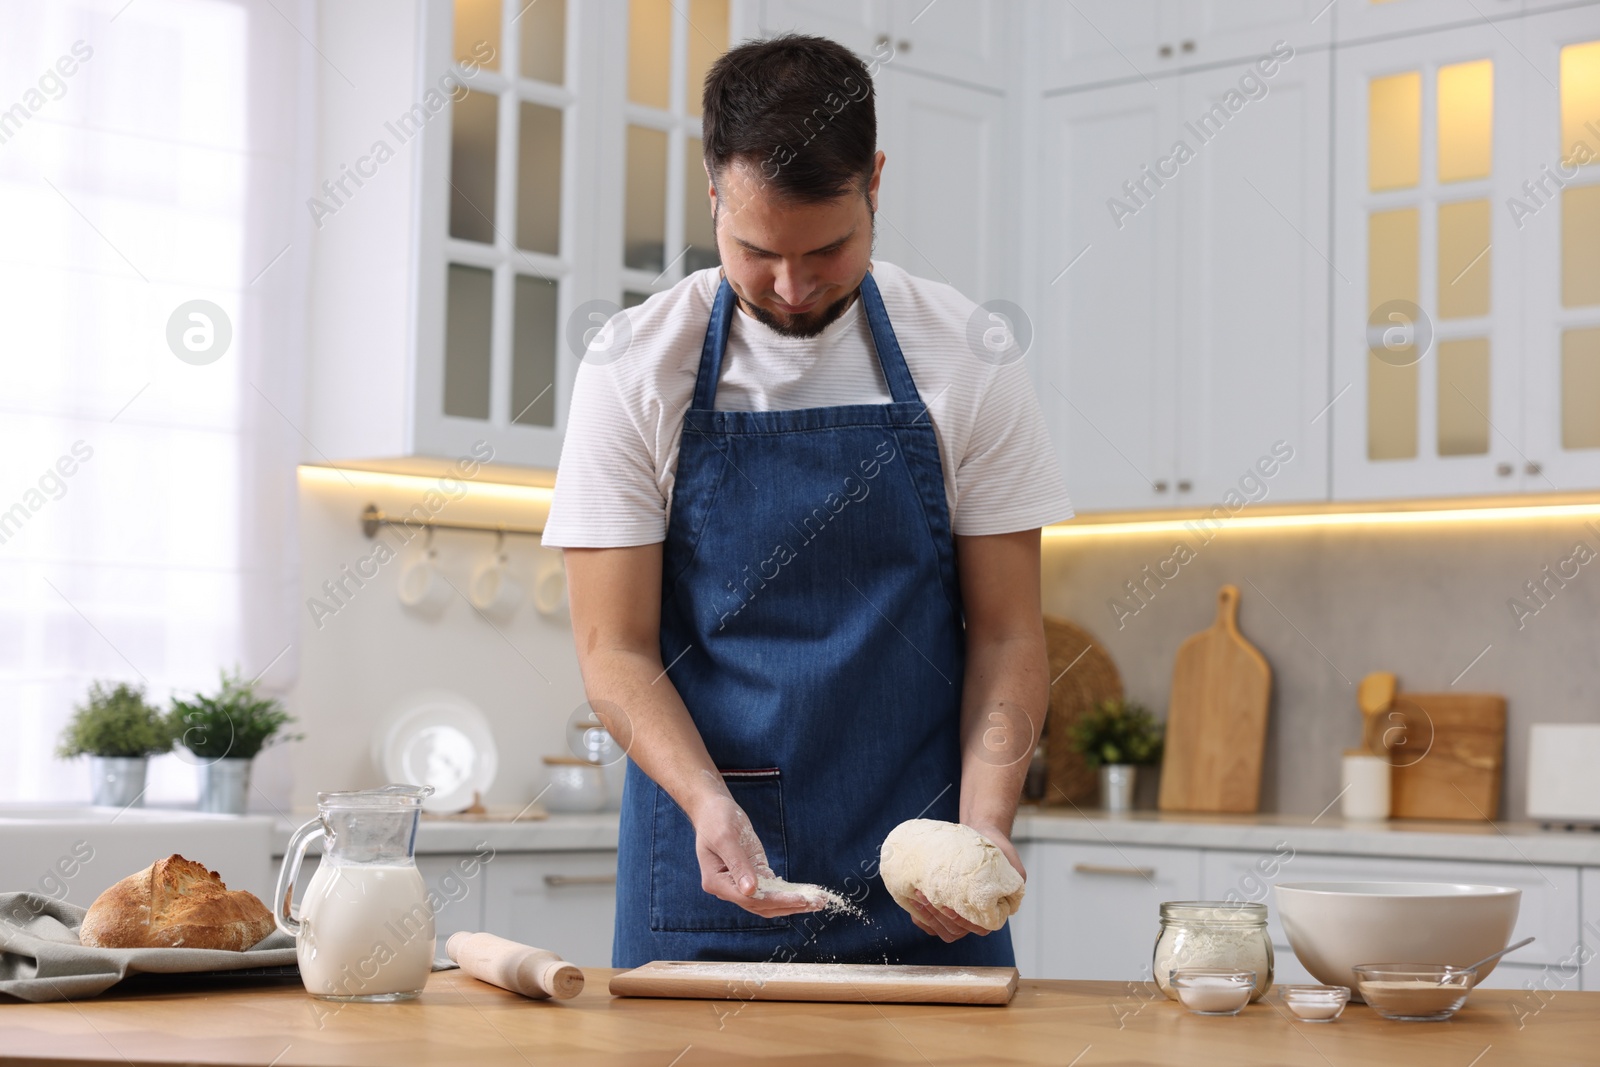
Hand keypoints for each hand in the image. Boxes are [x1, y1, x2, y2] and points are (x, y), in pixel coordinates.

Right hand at [692, 793, 819, 917]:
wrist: (713, 809)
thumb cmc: (716, 819)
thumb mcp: (726, 838)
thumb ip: (738, 865)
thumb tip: (750, 891)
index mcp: (717, 882)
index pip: (749, 899)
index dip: (775, 901)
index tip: (798, 899)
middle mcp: (729, 888)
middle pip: (762, 905)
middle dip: (790, 905)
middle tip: (816, 903)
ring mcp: (742, 883)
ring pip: (769, 900)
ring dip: (793, 902)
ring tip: (818, 901)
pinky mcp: (754, 874)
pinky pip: (772, 888)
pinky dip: (790, 891)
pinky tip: (808, 891)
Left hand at [904, 824, 1025, 942]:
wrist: (980, 833)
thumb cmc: (996, 848)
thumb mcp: (1011, 861)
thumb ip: (1017, 876)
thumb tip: (1015, 887)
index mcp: (991, 912)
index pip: (978, 928)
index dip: (962, 922)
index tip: (949, 906)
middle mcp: (974, 916)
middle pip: (955, 931)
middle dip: (938, 918)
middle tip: (925, 896)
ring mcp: (957, 912)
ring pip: (940, 929)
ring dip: (927, 917)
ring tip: (917, 896)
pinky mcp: (943, 905)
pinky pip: (929, 922)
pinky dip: (919, 916)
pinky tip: (910, 900)